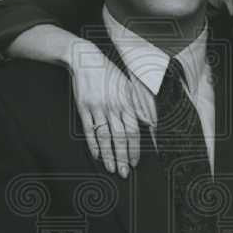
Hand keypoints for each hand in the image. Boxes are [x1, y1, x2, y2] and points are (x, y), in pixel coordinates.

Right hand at [69, 41, 143, 177]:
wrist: (85, 59)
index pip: (133, 130)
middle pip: (120, 137)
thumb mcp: (127, 85)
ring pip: (105, 136)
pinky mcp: (83, 107)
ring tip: (112, 168)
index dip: (135, 148)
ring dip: (109, 154)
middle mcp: (113, 106)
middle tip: (124, 172)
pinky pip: (89, 129)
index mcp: (126, 102)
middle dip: (123, 157)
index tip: (134, 161)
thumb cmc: (108, 73)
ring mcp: (97, 107)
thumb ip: (138, 104)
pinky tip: (97, 155)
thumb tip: (149, 121)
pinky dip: (93, 144)